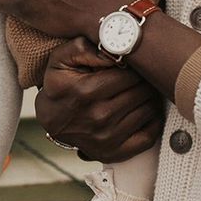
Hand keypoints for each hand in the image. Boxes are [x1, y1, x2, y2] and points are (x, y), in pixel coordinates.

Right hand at [35, 38, 165, 161]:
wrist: (49, 119)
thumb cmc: (59, 85)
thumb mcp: (61, 59)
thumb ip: (85, 47)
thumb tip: (113, 52)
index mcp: (87, 92)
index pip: (130, 74)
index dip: (133, 66)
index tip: (129, 65)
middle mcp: (98, 117)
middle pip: (142, 92)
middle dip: (143, 81)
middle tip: (136, 77)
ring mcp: (107, 138)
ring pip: (148, 110)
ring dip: (147, 98)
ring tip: (137, 91)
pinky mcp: (113, 153)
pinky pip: (148, 136)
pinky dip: (151, 122)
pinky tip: (141, 110)